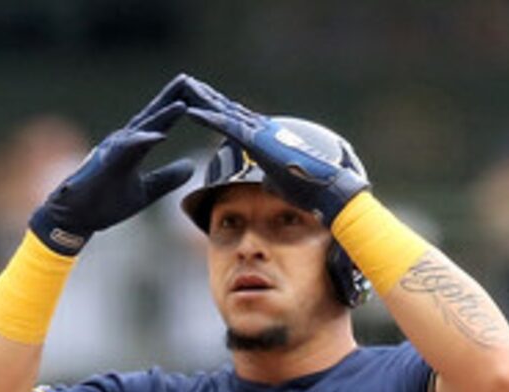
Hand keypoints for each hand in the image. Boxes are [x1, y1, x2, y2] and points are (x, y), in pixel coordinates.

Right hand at [27, 74, 214, 252]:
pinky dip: (143, 140)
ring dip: (161, 116)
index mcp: (132, 147)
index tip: (194, 93)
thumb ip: (167, 178)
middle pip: (150, 116)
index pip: (157, 123)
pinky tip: (160, 135)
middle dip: (169, 97)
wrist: (76, 217)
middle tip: (188, 79)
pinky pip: (127, 150)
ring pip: (141, 129)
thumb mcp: (146, 190)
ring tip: (181, 103)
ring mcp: (113, 150)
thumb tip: (191, 166)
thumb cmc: (107, 202)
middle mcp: (123, 142)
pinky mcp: (106, 164)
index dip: (174, 108)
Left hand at [184, 93, 368, 220]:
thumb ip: (272, 178)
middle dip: (207, 96)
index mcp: (268, 138)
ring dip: (202, 99)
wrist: (327, 189)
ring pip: (224, 111)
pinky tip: (189, 111)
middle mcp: (263, 129)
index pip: (239, 120)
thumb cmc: (311, 190)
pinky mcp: (256, 142)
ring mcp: (259, 133)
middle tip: (186, 83)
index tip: (204, 101)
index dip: (221, 110)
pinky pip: (225, 126)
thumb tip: (266, 183)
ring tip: (182, 87)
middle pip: (228, 109)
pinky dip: (207, 117)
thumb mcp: (284, 183)